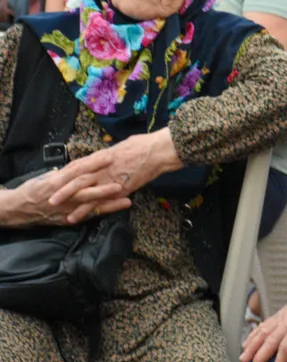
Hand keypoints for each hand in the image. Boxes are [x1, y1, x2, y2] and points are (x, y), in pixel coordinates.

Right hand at [0, 170, 127, 227]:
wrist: (20, 209)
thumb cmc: (35, 189)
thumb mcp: (48, 176)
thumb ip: (66, 172)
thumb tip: (84, 164)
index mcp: (56, 180)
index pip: (77, 169)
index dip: (94, 163)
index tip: (109, 156)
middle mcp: (62, 194)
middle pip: (85, 187)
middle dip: (104, 183)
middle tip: (122, 178)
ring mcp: (67, 207)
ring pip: (90, 203)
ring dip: (109, 201)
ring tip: (126, 198)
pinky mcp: (68, 218)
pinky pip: (88, 215)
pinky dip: (103, 212)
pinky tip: (117, 209)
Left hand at [44, 130, 180, 223]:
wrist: (160, 151)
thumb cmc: (145, 144)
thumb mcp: (122, 146)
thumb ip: (110, 155)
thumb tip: (105, 158)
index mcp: (103, 156)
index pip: (79, 165)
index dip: (66, 173)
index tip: (54, 179)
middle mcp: (104, 168)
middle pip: (78, 179)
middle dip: (62, 189)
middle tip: (49, 199)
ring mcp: (112, 179)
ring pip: (87, 192)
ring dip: (73, 203)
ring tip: (60, 212)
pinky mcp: (122, 189)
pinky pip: (104, 201)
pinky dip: (92, 210)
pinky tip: (83, 217)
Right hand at [240, 291, 286, 361]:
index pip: (286, 346)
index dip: (280, 361)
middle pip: (270, 341)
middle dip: (260, 358)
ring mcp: (281, 316)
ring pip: (262, 332)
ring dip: (252, 346)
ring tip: (243, 359)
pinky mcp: (279, 314)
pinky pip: (263, 325)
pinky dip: (253, 335)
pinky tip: (246, 344)